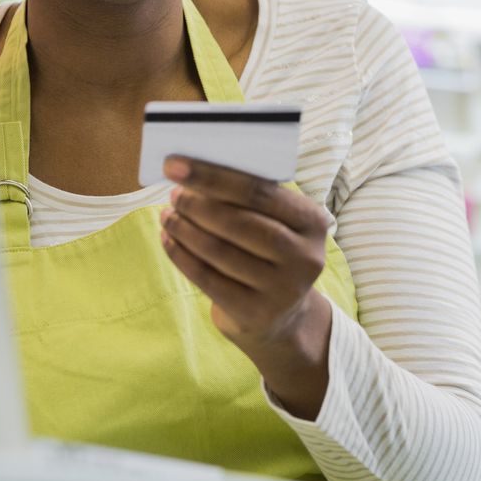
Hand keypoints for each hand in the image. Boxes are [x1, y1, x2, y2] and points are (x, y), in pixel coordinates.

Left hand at [159, 157, 333, 417]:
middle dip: (198, 204)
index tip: (176, 165)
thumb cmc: (268, 252)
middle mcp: (305, 257)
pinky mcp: (256, 314)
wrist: (279, 315)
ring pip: (221, 251)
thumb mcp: (275, 223)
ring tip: (168, 215)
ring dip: (186, 229)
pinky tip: (168, 240)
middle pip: (240, 222)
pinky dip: (181, 256)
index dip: (213, 176)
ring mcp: (282, 290)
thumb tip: (195, 170)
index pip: (259, 191)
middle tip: (174, 194)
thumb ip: (249, 197)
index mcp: (313, 222)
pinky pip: (208, 279)